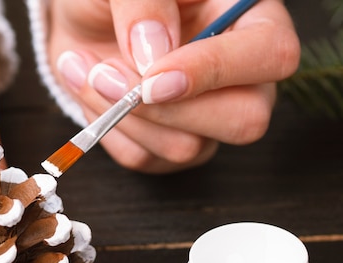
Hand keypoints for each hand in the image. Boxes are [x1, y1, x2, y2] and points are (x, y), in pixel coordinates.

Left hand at [47, 0, 299, 172]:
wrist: (81, 19)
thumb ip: (146, 3)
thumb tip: (154, 53)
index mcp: (248, 19)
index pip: (271, 54)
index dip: (214, 71)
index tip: (152, 75)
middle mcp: (238, 75)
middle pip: (245, 120)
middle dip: (167, 109)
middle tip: (105, 75)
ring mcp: (205, 116)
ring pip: (187, 148)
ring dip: (124, 116)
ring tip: (89, 71)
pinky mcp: (168, 143)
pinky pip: (145, 158)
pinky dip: (107, 128)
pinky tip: (89, 89)